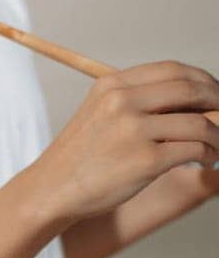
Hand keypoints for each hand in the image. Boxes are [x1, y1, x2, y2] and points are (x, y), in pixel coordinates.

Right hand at [26, 60, 218, 224]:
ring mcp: (133, 130)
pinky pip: (196, 150)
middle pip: (191, 90)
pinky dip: (210, 155)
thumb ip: (141, 102)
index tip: (216, 95)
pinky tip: (205, 161)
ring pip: (200, 123)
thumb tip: (199, 101)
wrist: (54, 187)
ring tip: (217, 147)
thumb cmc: (84, 155)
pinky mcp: (146, 160)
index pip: (173, 70)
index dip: (204, 81)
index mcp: (111, 85)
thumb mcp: (103, 114)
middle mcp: (121, 101)